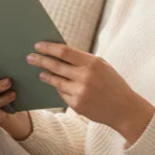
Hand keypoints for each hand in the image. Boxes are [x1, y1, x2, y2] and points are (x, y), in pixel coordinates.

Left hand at [26, 41, 146, 131]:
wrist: (124, 109)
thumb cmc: (112, 84)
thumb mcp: (102, 66)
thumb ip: (83, 60)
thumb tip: (58, 53)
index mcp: (92, 63)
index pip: (64, 52)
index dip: (48, 47)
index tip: (38, 45)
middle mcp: (85, 77)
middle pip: (55, 65)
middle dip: (40, 60)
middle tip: (30, 57)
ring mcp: (80, 92)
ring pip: (55, 81)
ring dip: (45, 75)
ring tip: (40, 72)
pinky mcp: (77, 105)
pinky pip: (62, 93)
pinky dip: (58, 88)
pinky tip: (55, 84)